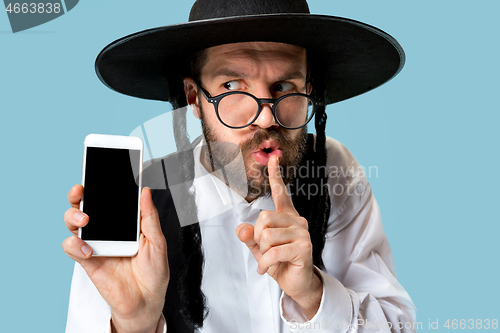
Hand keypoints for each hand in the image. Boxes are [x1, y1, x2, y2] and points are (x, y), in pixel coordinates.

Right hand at [62, 185, 168, 332]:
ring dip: (74, 217)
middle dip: (78, 194)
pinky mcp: (88, 261)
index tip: (99, 171)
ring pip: (74, 224)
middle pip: (86, 206)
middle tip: (81, 190)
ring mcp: (96, 244)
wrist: (147, 301)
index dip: (102, 185)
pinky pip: (72, 248)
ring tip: (85, 220)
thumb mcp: (157, 241)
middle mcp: (107, 230)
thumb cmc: (153, 272)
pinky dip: (76, 245)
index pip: (110, 200)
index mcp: (124, 223)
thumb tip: (144, 192)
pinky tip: (88, 248)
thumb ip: (149, 217)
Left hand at [236, 155, 322, 318]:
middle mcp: (297, 221)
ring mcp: (302, 234)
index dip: (275, 175)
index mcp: (287, 216)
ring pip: (267, 236)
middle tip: (262, 250)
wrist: (296, 283)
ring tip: (268, 261)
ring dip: (262, 253)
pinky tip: (266, 270)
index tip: (272, 158)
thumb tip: (241, 228)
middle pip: (264, 217)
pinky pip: (274, 252)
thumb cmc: (279, 262)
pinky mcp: (304, 248)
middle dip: (257, 237)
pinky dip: (265, 264)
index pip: (281, 192)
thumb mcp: (260, 248)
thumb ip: (250, 236)